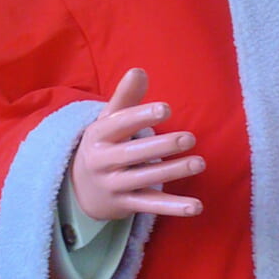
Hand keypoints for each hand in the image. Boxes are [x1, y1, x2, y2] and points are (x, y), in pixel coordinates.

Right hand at [70, 67, 204, 219]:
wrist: (80, 188)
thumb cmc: (104, 145)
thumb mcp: (108, 121)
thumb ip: (126, 97)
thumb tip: (139, 71)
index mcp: (98, 136)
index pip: (119, 124)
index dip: (141, 116)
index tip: (166, 109)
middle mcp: (102, 162)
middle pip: (133, 154)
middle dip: (161, 146)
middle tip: (189, 138)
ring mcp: (113, 185)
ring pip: (145, 179)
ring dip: (173, 172)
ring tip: (199, 163)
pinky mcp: (125, 205)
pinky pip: (151, 206)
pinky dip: (174, 207)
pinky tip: (197, 206)